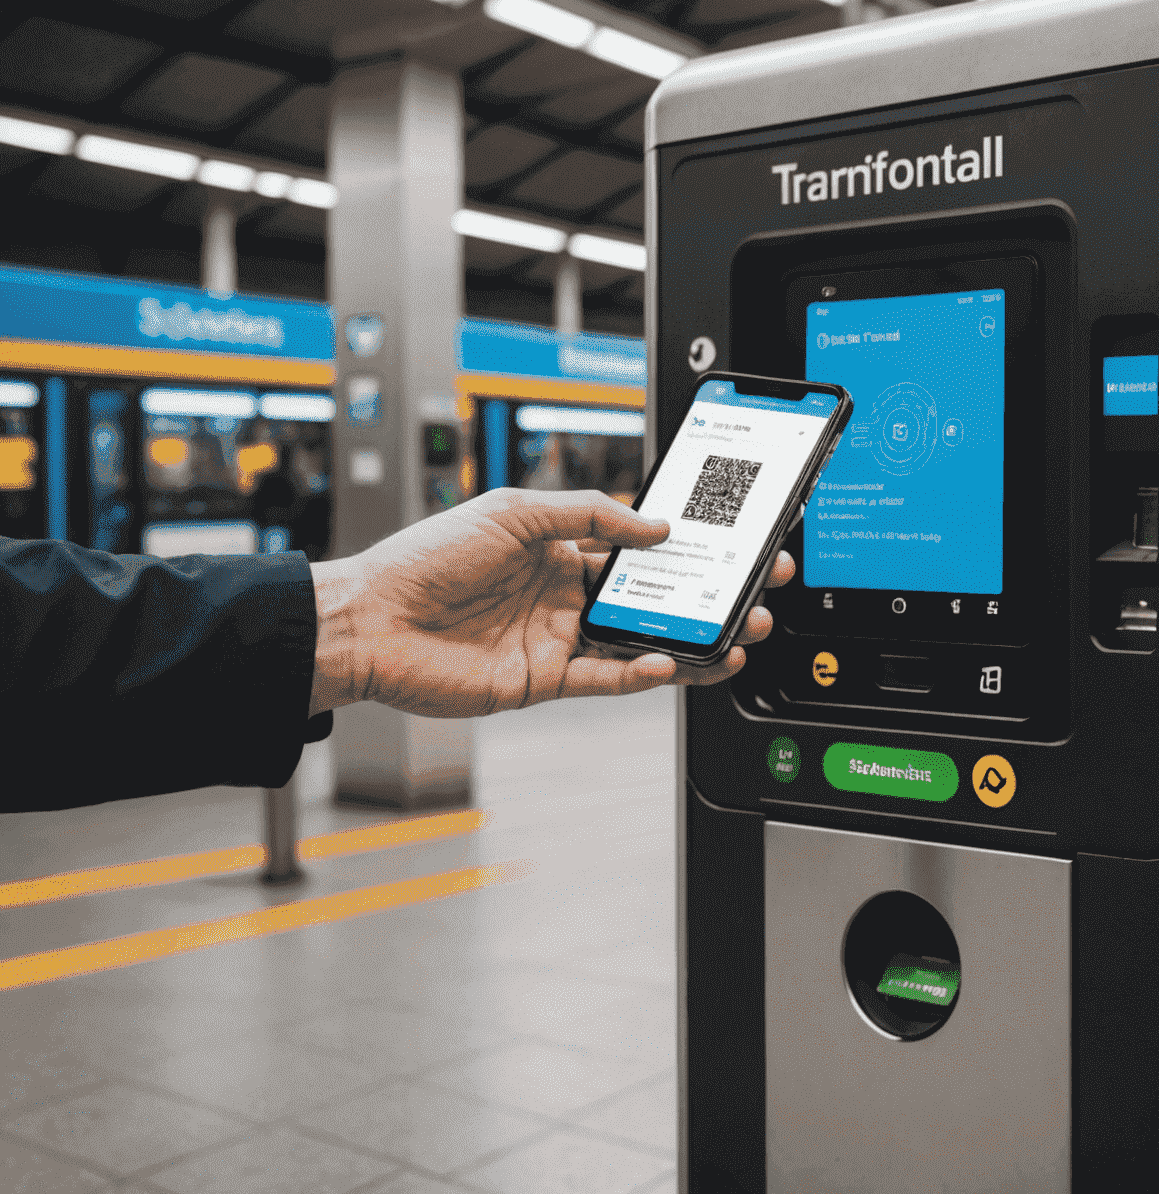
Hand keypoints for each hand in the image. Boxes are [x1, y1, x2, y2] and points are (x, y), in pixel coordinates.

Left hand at [307, 488, 793, 716]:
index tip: (723, 543)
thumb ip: (585, 515)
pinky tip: (670, 660)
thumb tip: (650, 526)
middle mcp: (561, 596)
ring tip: (736, 632)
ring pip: (638, 641)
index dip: (680, 548)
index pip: (634, 549)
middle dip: (704, 595)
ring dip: (689, 638)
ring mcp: (555, 640)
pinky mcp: (542, 681)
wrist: (369, 620)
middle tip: (753, 589)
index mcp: (556, 551)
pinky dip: (642, 673)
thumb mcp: (512, 512)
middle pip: (648, 597)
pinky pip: (605, 678)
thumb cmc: (424, 558)